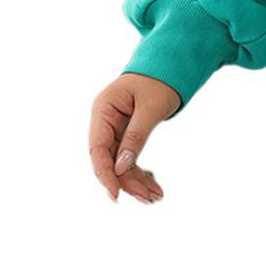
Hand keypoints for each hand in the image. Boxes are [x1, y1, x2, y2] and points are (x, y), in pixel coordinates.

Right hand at [89, 71, 180, 202]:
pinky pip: (128, 157)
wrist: (168, 66)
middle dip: (127, 181)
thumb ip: (136, 136)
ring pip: (119, 162)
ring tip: (156, 196)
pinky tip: (153, 185)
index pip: (97, 148)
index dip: (105, 173)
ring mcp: (114, 128)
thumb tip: (122, 166)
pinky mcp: (125, 134)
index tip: (116, 195)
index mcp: (103, 109)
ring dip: (135, 180)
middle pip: (108, 159)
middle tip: (148, 198)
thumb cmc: (159, 81)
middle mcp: (104, 120)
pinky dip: (140, 172)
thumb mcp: (151, 108)